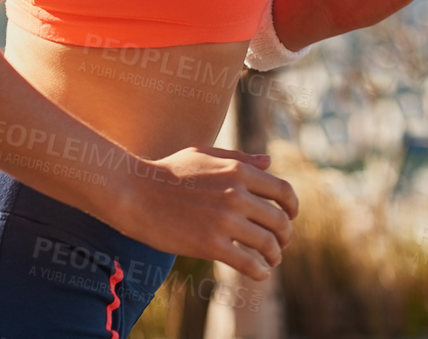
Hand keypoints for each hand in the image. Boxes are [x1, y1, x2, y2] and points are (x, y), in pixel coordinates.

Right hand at [108, 146, 296, 279]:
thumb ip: (239, 158)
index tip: (290, 218)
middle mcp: (237, 193)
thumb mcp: (204, 154)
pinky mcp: (211, 244)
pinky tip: (259, 274)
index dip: (293, 208)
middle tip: (281, 244)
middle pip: (279, 220)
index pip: (283, 191)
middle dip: (285, 236)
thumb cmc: (167, 171)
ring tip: (270, 261)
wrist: (134, 191)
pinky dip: (260, 271)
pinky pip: (248, 263)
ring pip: (267, 243)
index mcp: (238, 170)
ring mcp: (225, 220)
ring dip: (275, 256)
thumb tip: (269, 161)